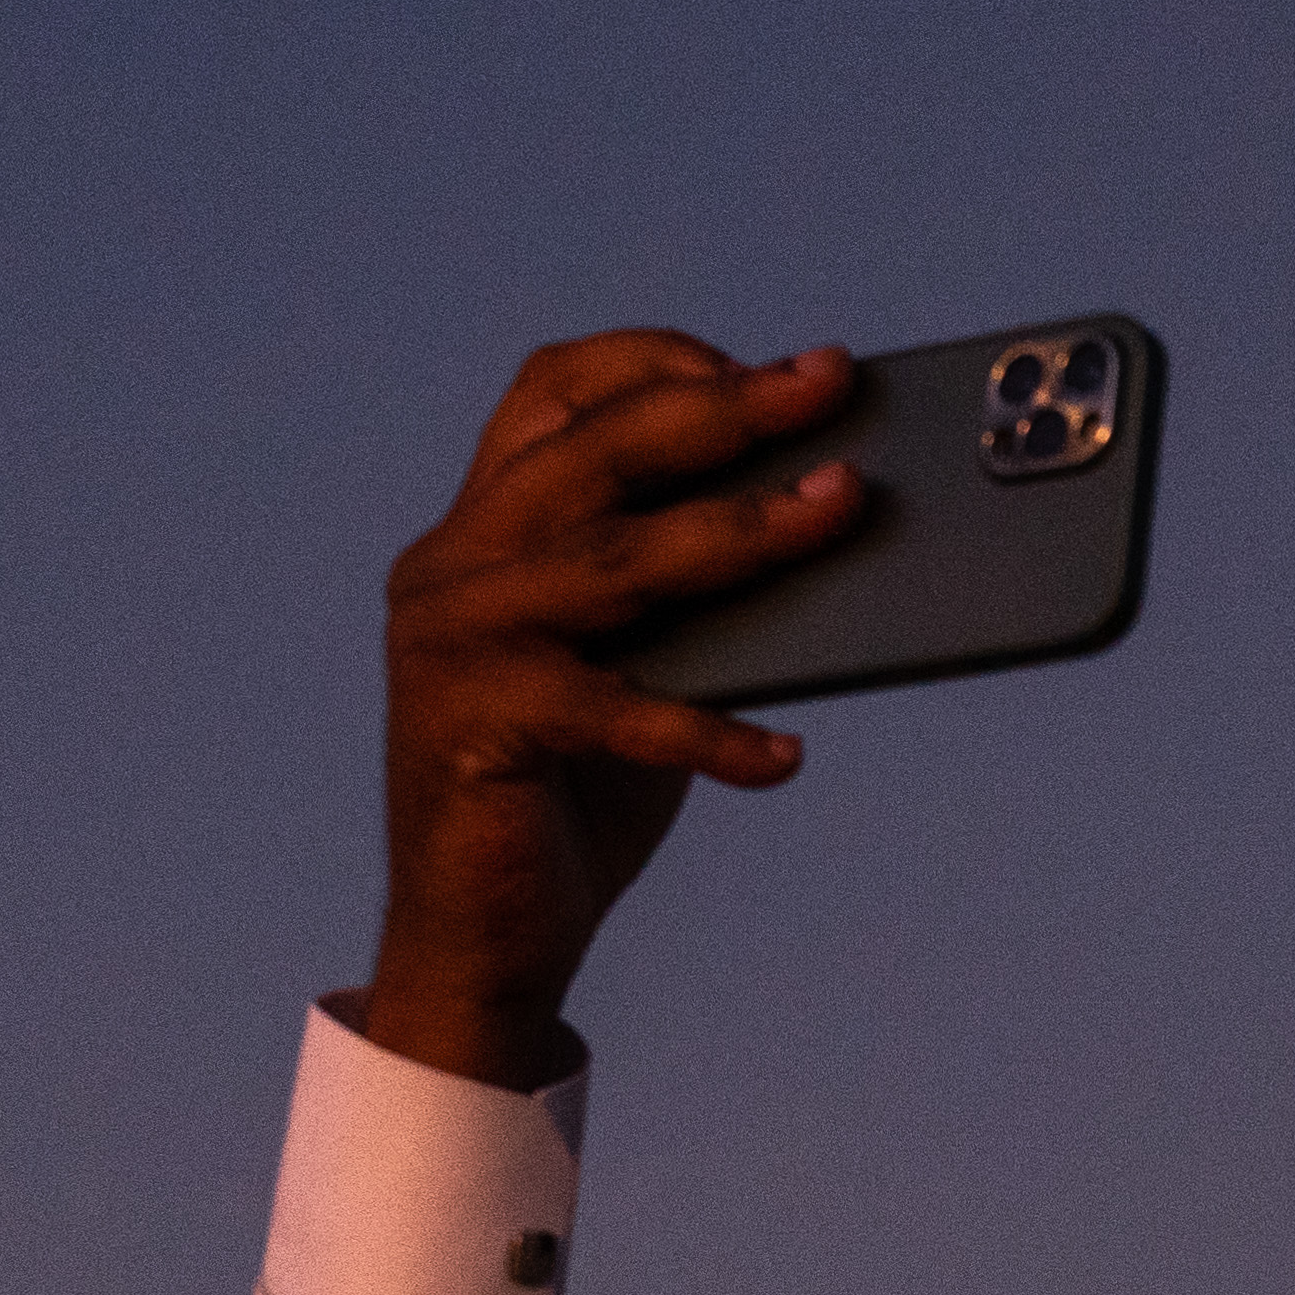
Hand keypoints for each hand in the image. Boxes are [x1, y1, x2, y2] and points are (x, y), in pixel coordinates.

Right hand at [361, 333, 872, 1087]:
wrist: (485, 933)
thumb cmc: (579, 789)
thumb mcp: (641, 662)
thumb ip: (693, 592)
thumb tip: (831, 519)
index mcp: (484, 527)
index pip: (551, 393)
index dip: (655, 361)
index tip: (768, 366)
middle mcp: (454, 564)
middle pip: (597, 452)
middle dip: (725, 409)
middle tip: (828, 383)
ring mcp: (454, 642)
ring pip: (617, 563)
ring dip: (743, 532)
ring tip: (840, 511)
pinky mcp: (475, 731)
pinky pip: (617, 716)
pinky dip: (711, 735)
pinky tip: (785, 756)